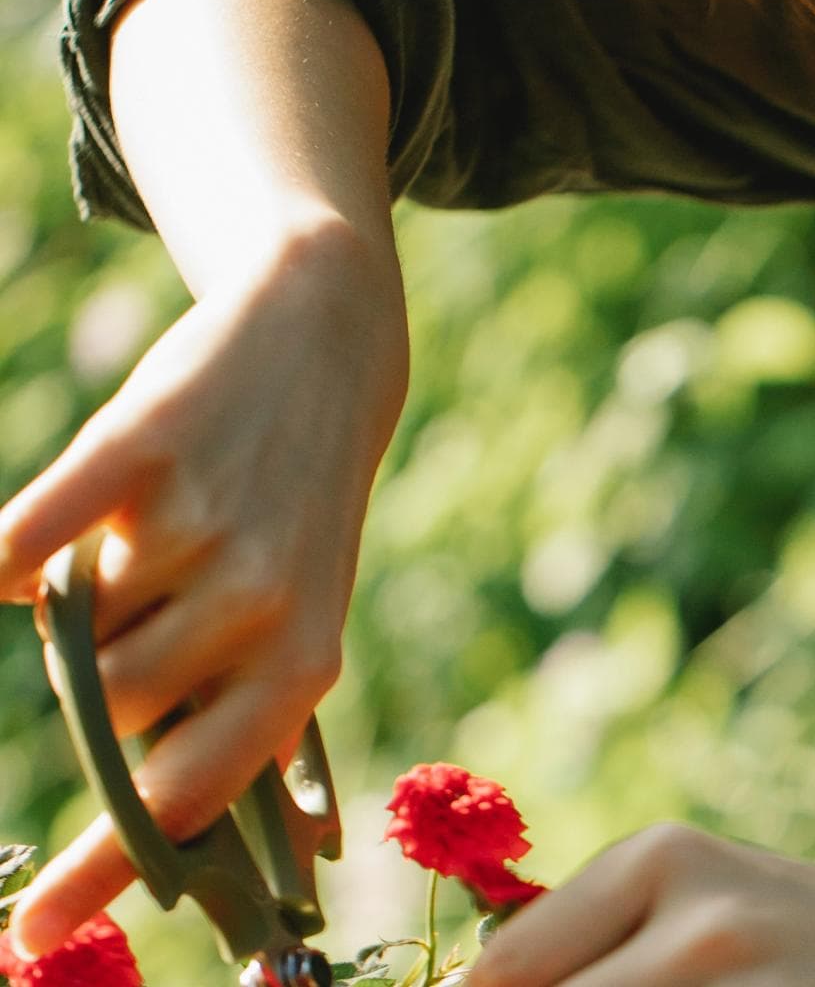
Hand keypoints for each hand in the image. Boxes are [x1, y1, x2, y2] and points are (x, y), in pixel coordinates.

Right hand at [0, 226, 406, 957]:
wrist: (322, 347)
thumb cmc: (297, 507)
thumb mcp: (300, 613)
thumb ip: (231, 705)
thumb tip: (156, 815)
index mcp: (304, 665)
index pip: (190, 798)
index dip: (106, 870)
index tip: (25, 940)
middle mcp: (261, 607)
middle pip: (108, 708)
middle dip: (108, 669)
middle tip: (160, 592)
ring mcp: (201, 529)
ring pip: (66, 635)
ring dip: (83, 601)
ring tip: (153, 539)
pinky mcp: (140, 450)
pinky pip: (18, 547)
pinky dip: (11, 550)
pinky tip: (64, 522)